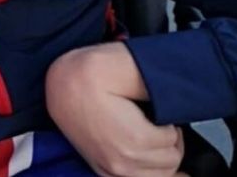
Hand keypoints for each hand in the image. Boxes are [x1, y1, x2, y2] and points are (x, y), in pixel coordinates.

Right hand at [46, 44, 184, 176]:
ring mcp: (111, 170)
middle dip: (170, 142)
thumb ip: (157, 87)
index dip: (172, 124)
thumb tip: (177, 101)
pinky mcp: (102, 171)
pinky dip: (148, 172)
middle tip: (161, 124)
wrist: (59, 85)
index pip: (173, 141)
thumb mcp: (128, 70)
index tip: (164, 114)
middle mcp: (123, 162)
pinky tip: (148, 157)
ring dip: (161, 157)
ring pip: (158, 176)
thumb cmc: (91, 75)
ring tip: (154, 137)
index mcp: (135, 139)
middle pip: (169, 162)